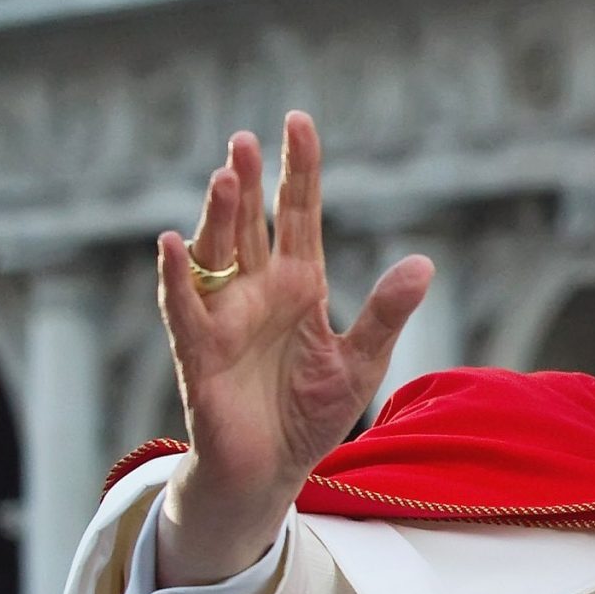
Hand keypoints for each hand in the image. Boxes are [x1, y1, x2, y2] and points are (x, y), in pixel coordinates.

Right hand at [155, 113, 432, 584]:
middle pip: (249, 222)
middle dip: (248, 181)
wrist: (270, 472)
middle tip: (246, 139)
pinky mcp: (198, 351)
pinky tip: (171, 243)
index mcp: (298, 284)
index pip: (297, 213)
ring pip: (215, 253)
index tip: (298, 122)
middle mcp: (256, 290)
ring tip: (226, 174)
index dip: (298, 170)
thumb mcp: (360, 362)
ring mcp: (223, 316)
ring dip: (217, 215)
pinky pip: (182, 308)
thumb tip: (423, 265)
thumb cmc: (310, 415)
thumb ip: (384, 313)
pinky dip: (175, 276)